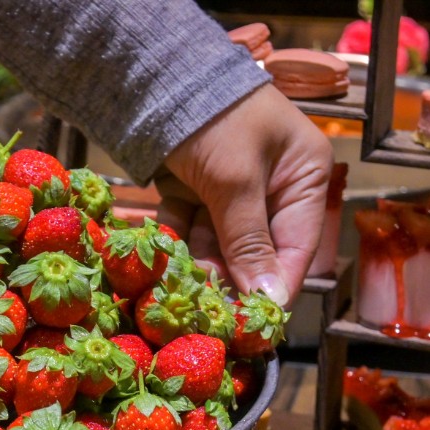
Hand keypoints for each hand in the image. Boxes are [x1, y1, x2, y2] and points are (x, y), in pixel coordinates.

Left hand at [154, 83, 333, 305]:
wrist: (159, 77)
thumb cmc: (215, 119)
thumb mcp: (236, 182)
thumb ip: (247, 240)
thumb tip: (267, 296)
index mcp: (301, 179)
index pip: (295, 248)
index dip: (273, 287)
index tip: (253, 325)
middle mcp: (270, 188)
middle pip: (251, 250)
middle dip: (227, 279)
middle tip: (205, 314)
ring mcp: (229, 190)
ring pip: (214, 244)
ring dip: (194, 267)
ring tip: (178, 296)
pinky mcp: (192, 191)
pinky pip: (185, 228)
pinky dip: (171, 245)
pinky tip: (156, 267)